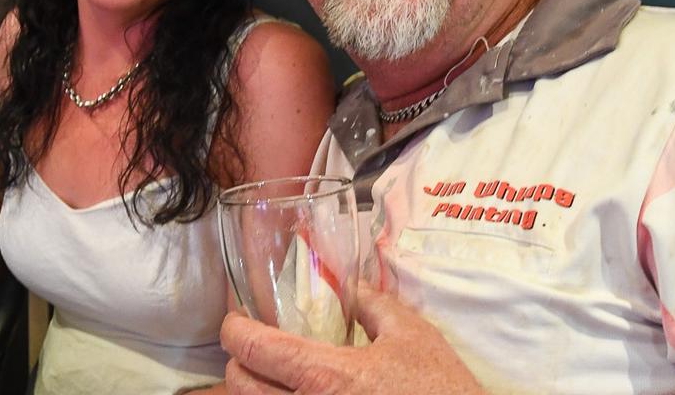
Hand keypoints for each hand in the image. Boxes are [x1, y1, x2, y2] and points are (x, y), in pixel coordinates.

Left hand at [220, 281, 486, 394]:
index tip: (236, 321)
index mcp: (325, 377)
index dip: (234, 330)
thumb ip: (374, 305)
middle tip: (253, 349)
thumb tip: (353, 289)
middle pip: (239, 387)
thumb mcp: (413, 336)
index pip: (253, 350)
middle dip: (239, 363)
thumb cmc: (439, 390)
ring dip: (256, 392)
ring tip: (273, 377)